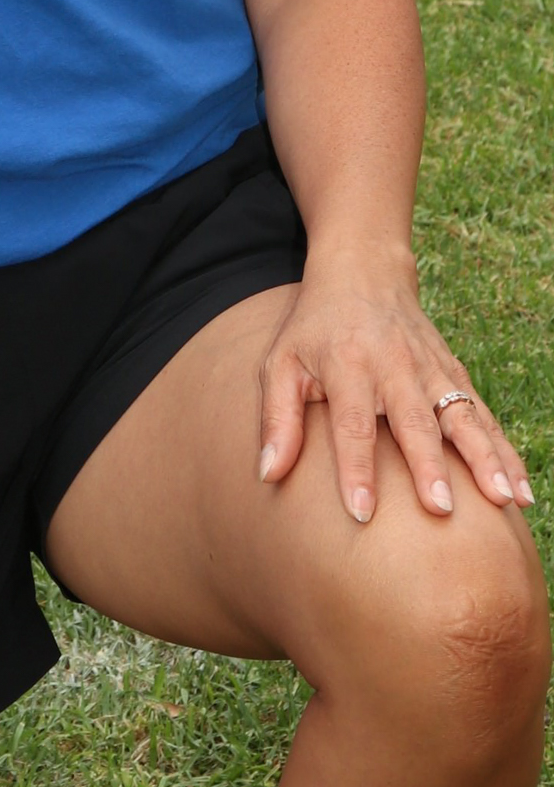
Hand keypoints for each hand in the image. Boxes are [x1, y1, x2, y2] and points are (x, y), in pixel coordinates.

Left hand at [257, 259, 531, 524]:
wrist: (363, 272)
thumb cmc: (315, 327)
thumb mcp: (281, 362)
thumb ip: (276, 419)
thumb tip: (267, 474)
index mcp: (347, 365)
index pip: (352, 423)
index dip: (355, 468)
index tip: (361, 513)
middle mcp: (394, 366)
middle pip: (414, 421)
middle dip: (428, 466)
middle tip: (440, 509)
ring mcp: (430, 369)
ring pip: (462, 417)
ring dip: (484, 459)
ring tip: (502, 501)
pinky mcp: (454, 374)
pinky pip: (483, 416)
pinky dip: (505, 452)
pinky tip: (520, 491)